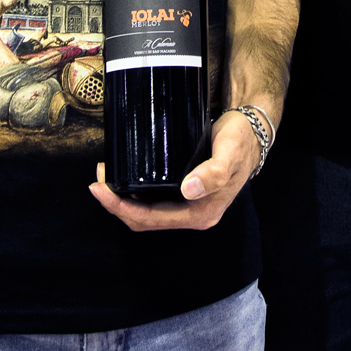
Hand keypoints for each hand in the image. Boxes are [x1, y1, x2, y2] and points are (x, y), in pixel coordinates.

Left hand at [88, 110, 260, 231]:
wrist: (253, 131)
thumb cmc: (242, 140)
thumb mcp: (229, 153)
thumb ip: (213, 173)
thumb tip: (188, 189)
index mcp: (201, 213)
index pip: (151, 220)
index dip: (122, 208)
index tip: (101, 189)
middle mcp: (194, 214)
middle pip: (145, 219)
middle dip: (116, 203)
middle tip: (97, 179)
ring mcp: (190, 204)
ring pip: (147, 211)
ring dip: (123, 198)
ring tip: (105, 175)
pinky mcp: (186, 191)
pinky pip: (154, 199)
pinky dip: (135, 191)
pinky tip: (125, 175)